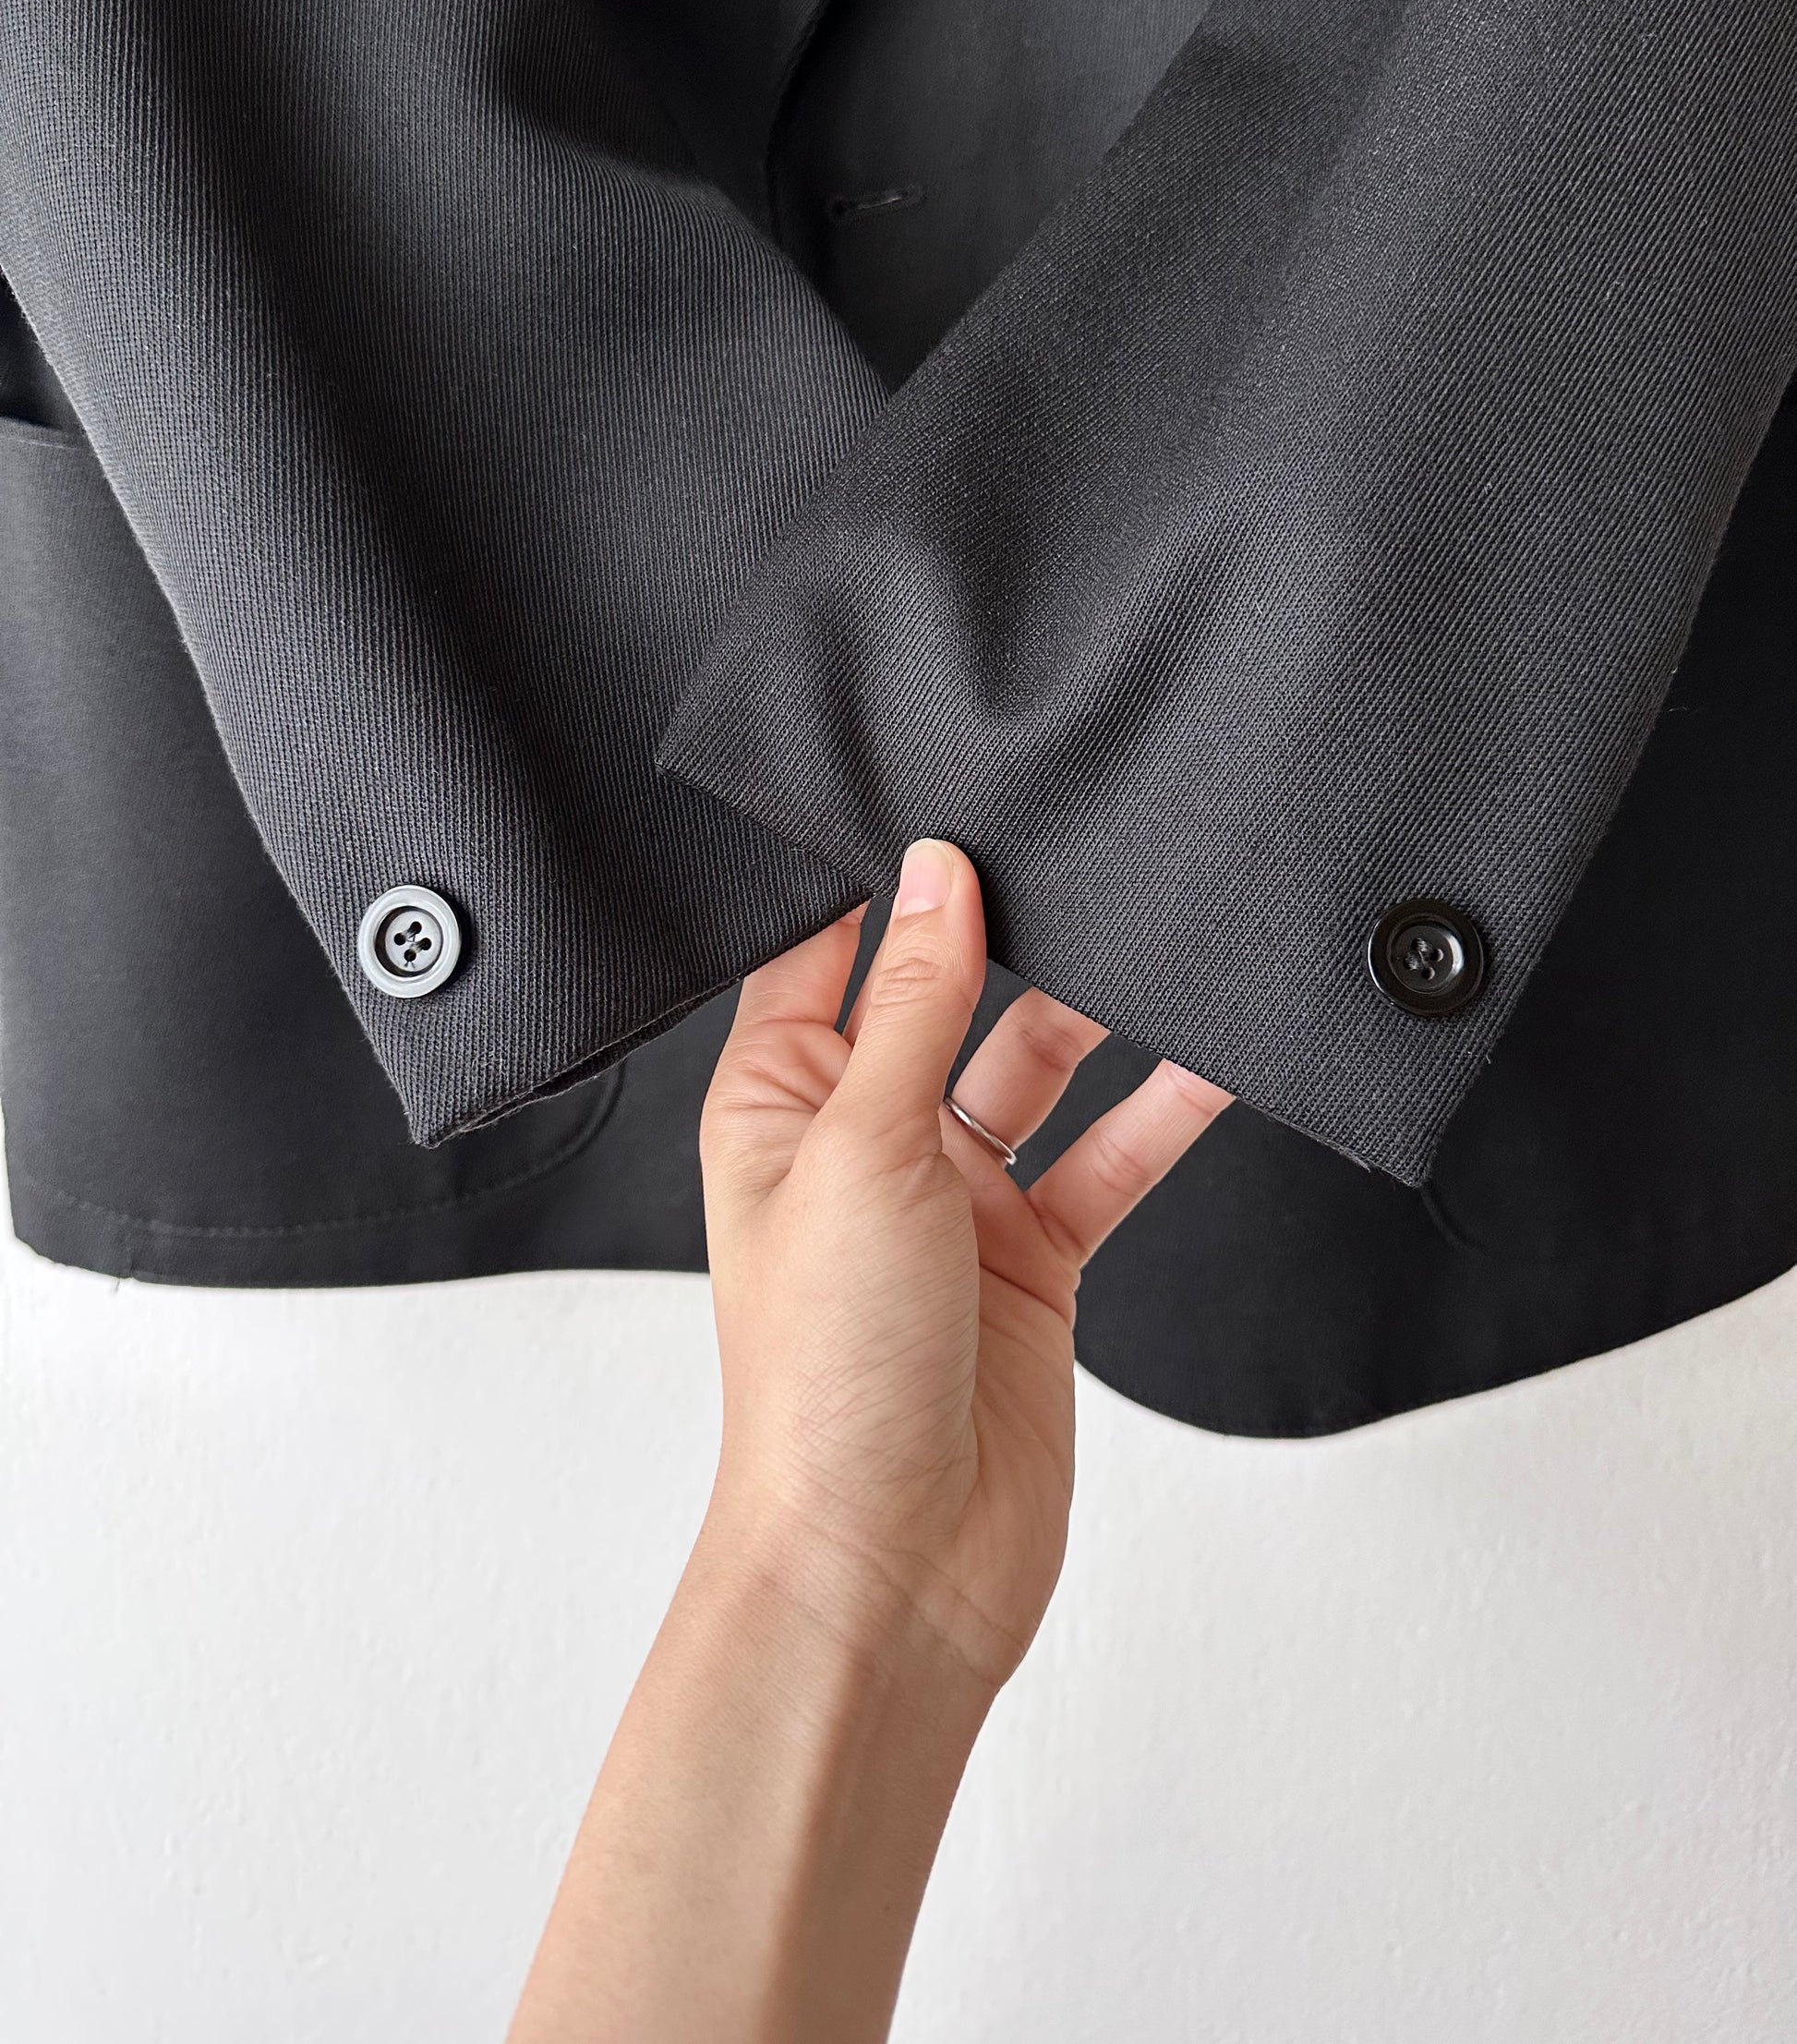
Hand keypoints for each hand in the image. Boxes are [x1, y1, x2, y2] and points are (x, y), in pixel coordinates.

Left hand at [701, 837, 1232, 1692]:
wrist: (891, 1565)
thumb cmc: (823, 1377)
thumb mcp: (860, 1148)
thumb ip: (915, 1007)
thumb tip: (934, 874)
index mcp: (775, 1106)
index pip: (822, 958)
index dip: (877, 884)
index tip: (942, 801)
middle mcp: (860, 1144)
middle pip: (943, 1003)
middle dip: (1003, 937)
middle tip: (1070, 847)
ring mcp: (952, 1203)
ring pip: (1037, 1070)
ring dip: (1094, 1016)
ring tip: (1157, 935)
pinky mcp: (1032, 1261)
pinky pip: (1104, 1157)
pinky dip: (1157, 1113)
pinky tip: (1211, 1060)